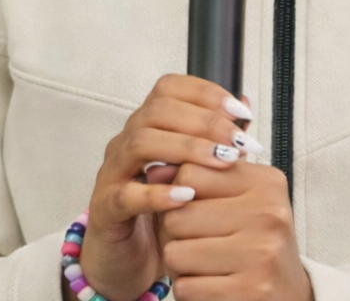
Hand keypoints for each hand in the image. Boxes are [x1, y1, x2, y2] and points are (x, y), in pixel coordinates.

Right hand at [82, 75, 259, 300]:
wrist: (128, 259)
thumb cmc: (163, 211)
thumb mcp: (194, 174)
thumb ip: (216, 142)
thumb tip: (244, 109)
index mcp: (147, 127)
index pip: (169, 89)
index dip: (206, 93)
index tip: (240, 113)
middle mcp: (126, 142)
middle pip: (157, 110)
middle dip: (204, 122)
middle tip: (239, 143)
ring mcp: (112, 174)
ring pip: (140, 143)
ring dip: (186, 148)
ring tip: (222, 163)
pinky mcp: (105, 209)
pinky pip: (126, 194)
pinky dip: (157, 193)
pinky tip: (187, 196)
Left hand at [158, 162, 312, 300]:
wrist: (289, 294)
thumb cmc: (256, 243)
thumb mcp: (239, 202)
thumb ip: (199, 182)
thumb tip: (153, 169)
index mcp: (266, 183)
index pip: (190, 174)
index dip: (178, 196)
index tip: (195, 212)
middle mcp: (268, 214)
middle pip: (177, 216)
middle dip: (174, 236)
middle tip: (197, 247)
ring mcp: (262, 253)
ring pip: (175, 253)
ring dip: (179, 267)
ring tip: (203, 268)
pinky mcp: (251, 290)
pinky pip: (186, 287)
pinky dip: (189, 291)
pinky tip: (211, 288)